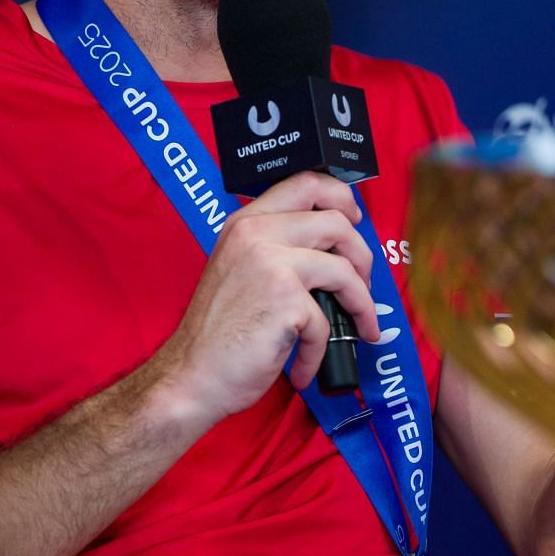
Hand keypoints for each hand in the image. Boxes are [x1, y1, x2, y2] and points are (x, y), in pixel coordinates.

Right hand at [149, 172, 378, 425]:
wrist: (192, 373)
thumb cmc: (217, 331)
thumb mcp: (238, 268)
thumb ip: (274, 247)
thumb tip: (331, 247)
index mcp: (246, 222)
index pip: (305, 182)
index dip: (341, 197)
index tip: (353, 220)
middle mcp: (257, 234)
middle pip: (337, 222)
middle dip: (362, 255)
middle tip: (362, 283)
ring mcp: (272, 264)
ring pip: (344, 269)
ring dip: (361, 304)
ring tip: (358, 326)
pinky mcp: (286, 301)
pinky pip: (327, 321)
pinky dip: (320, 351)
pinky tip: (303, 366)